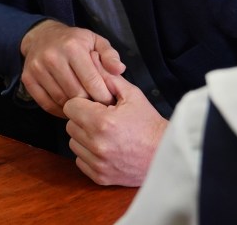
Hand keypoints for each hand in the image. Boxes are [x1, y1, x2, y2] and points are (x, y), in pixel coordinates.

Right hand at [19, 20, 124, 116]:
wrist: (41, 36)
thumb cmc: (74, 41)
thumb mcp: (95, 41)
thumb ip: (110, 55)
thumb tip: (119, 70)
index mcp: (72, 47)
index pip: (91, 81)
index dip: (103, 96)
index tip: (109, 102)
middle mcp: (52, 57)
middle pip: (76, 94)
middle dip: (90, 104)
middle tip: (99, 108)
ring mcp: (37, 68)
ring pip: (61, 100)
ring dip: (75, 108)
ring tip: (85, 109)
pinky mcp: (28, 79)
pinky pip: (46, 104)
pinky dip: (59, 111)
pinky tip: (69, 109)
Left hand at [64, 53, 168, 186]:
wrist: (166, 154)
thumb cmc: (149, 123)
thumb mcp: (132, 94)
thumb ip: (107, 77)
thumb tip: (91, 58)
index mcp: (102, 122)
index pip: (70, 106)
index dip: (81, 102)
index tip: (94, 104)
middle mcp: (97, 144)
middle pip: (70, 124)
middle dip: (82, 119)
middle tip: (101, 118)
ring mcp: (97, 163)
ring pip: (73, 142)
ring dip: (84, 136)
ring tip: (104, 133)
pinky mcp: (99, 177)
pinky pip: (80, 160)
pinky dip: (88, 153)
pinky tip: (105, 147)